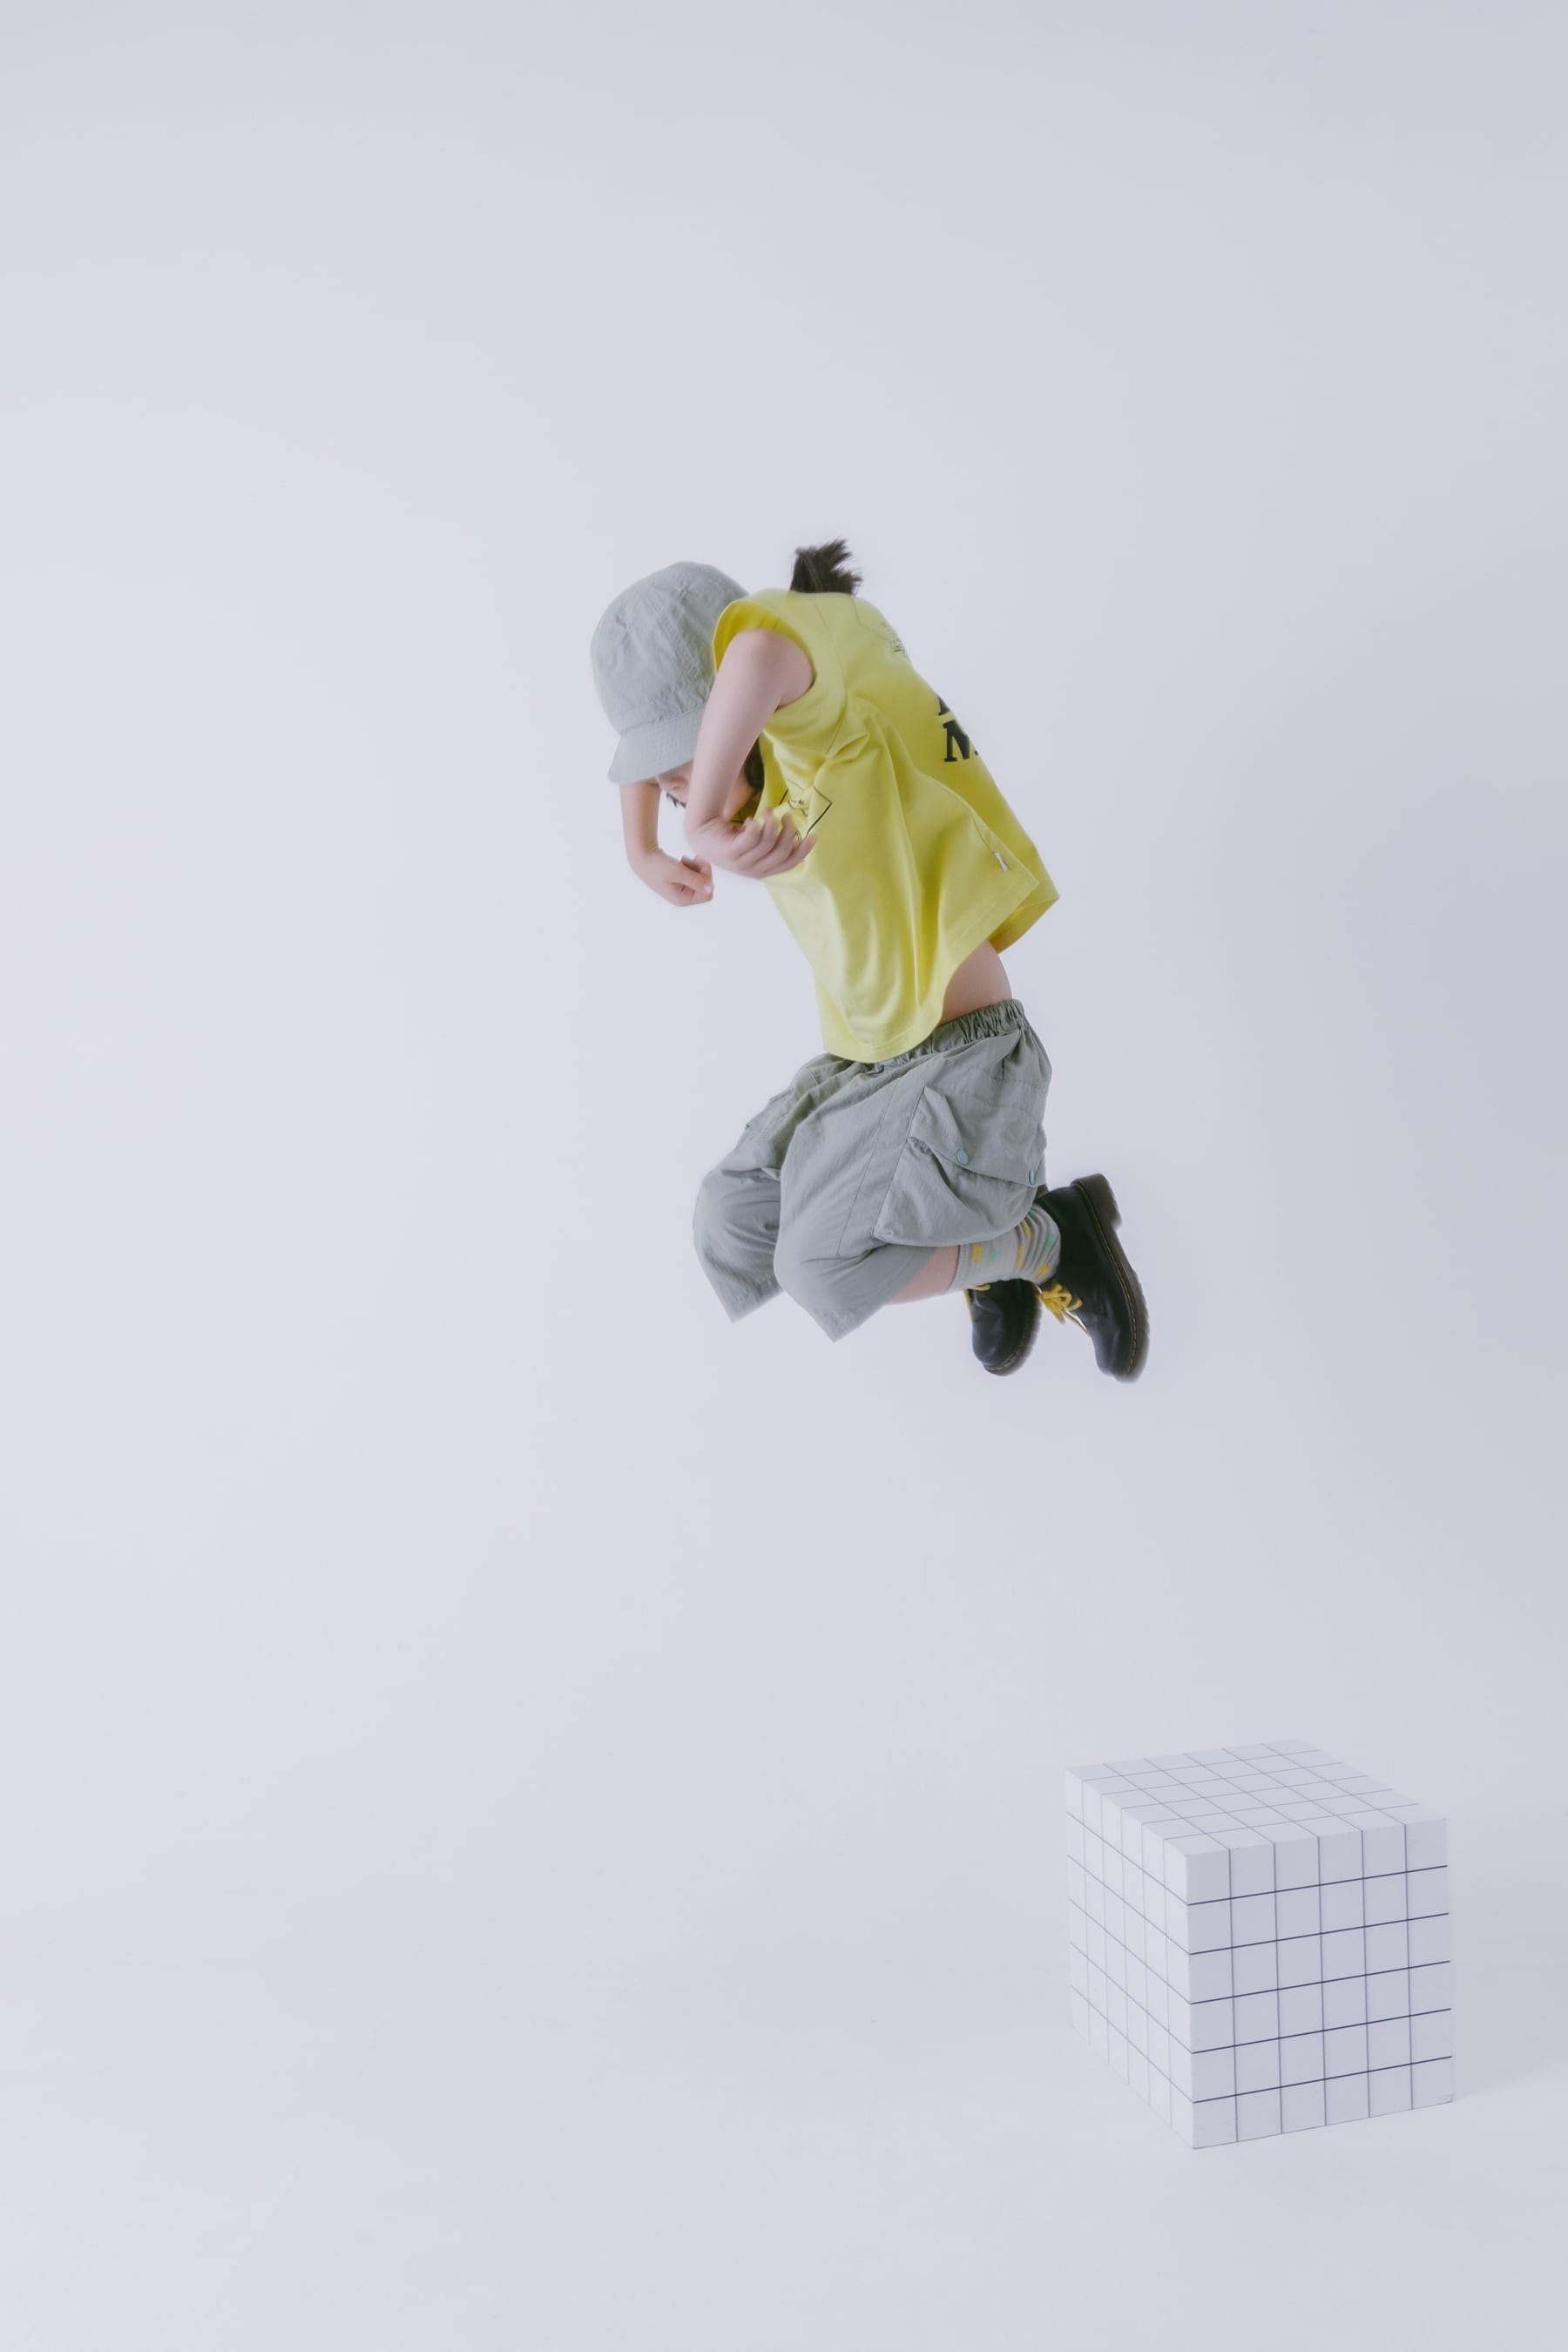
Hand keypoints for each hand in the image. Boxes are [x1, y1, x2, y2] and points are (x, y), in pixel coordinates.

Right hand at [637, 851, 712, 906]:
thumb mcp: (678, 871)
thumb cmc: (658, 865)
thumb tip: (710, 888)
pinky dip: (691, 867)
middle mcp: (683, 898)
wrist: (642, 857)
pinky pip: (693, 876)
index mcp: (683, 899)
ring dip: (697, 868)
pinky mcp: (679, 882)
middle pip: (706, 887)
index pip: (708, 893)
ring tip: (684, 859)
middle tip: (694, 857)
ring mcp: (681, 891)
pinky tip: (682, 861)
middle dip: (703, 871)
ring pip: (701, 880)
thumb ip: (695, 880)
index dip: (708, 877)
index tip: (698, 862)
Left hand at [688, 803, 816, 880]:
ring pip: (768, 843)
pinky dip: (756, 826)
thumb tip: (794, 837)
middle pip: (781, 852)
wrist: (701, 833)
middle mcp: (753, 870)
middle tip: (785, 816)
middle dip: (788, 832)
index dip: (802, 851)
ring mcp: (741, 863)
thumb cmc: (731, 836)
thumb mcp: (754, 844)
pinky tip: (753, 819)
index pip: (788, 864)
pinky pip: (752, 837)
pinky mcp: (730, 853)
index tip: (813, 835)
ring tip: (767, 811)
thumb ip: (771, 844)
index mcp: (762, 870)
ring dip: (772, 823)